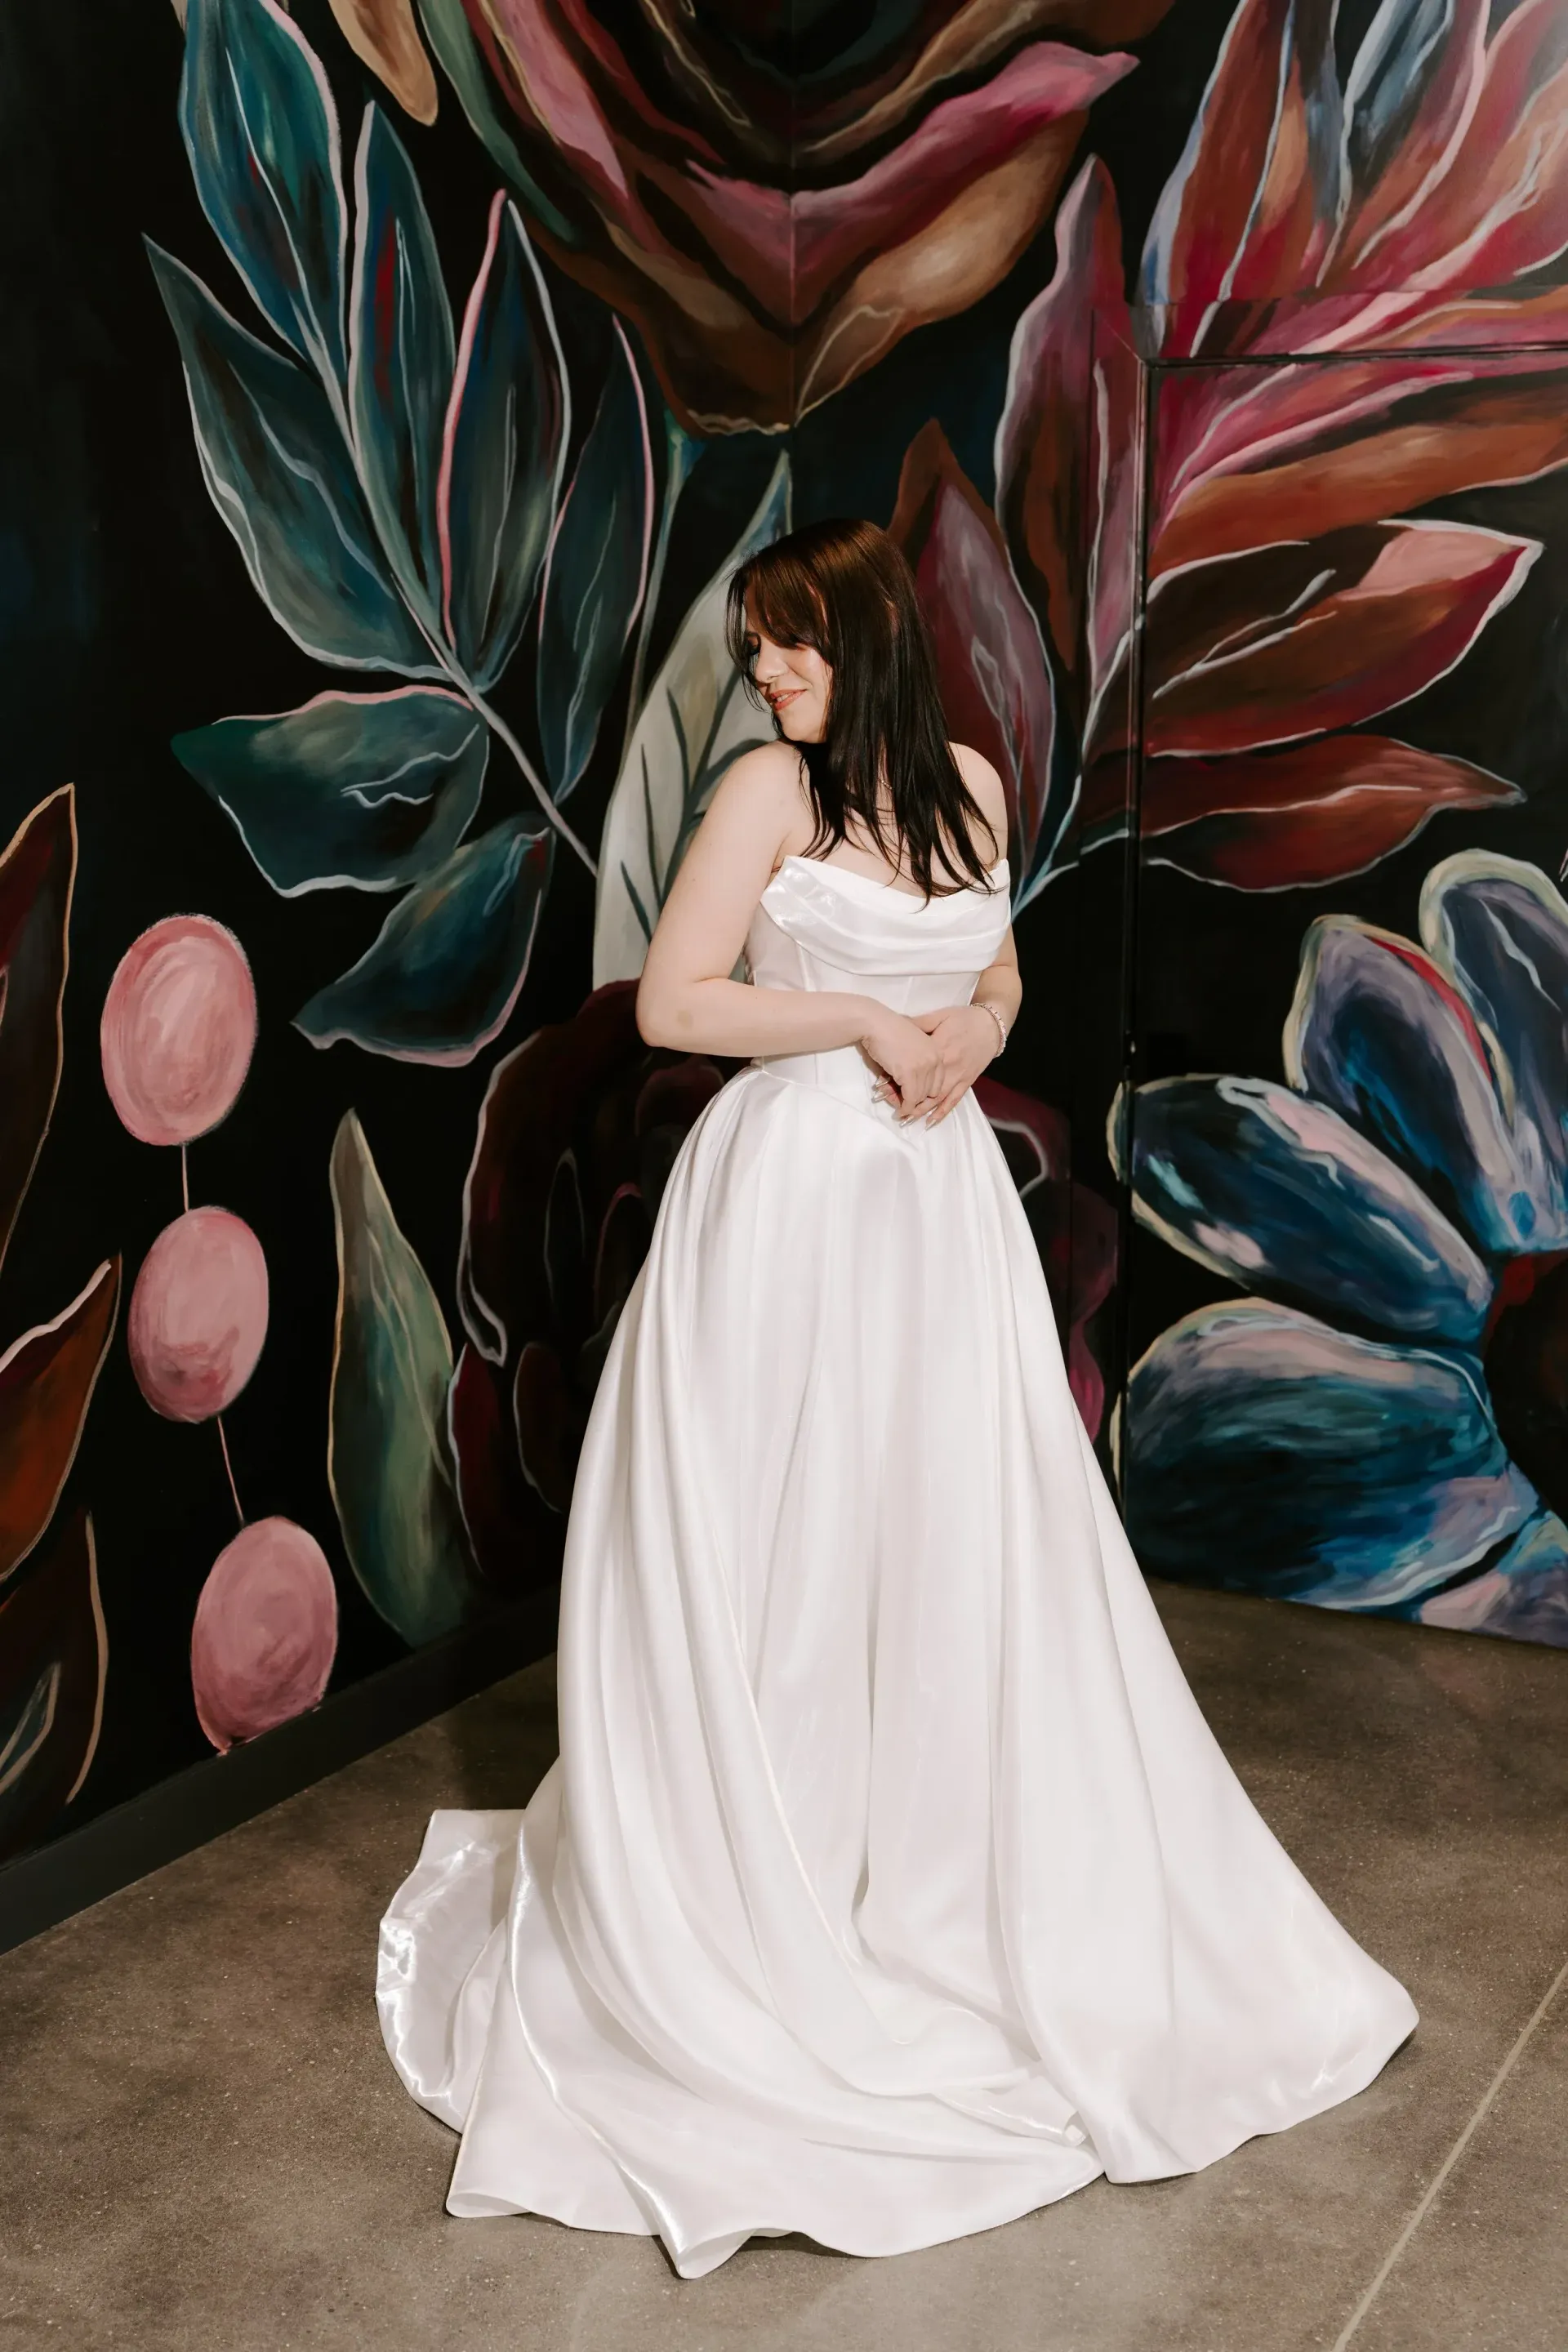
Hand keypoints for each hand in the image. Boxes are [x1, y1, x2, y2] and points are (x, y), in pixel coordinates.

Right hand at [860, 1008, 944, 1121]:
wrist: (875, 1023)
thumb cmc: (888, 1031)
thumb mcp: (911, 1046)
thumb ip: (915, 1064)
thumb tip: (909, 1087)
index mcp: (936, 1051)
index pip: (938, 1081)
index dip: (926, 1092)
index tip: (915, 1098)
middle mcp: (934, 1059)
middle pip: (931, 1091)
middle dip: (918, 1101)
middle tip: (905, 1105)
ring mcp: (923, 1067)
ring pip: (920, 1096)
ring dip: (908, 1105)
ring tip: (898, 1109)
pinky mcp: (909, 1073)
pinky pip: (910, 1097)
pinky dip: (905, 1107)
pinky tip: (899, 1109)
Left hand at [873, 1004, 998, 1125]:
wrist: (991, 1024)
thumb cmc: (964, 1018)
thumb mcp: (939, 1016)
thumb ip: (919, 1023)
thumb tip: (898, 1022)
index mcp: (937, 1050)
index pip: (913, 1070)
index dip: (896, 1080)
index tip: (880, 1087)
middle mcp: (947, 1067)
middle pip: (923, 1089)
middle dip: (905, 1099)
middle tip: (889, 1106)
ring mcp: (957, 1076)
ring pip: (936, 1099)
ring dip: (920, 1110)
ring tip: (905, 1118)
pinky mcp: (966, 1081)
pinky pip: (953, 1101)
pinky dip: (942, 1112)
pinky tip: (930, 1121)